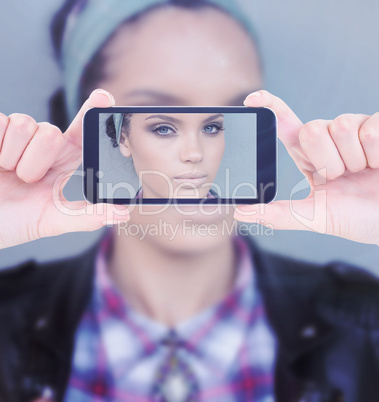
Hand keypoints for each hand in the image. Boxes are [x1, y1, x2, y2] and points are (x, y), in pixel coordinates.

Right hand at [0, 89, 129, 249]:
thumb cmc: (17, 221)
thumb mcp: (53, 222)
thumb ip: (87, 217)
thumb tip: (123, 213)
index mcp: (66, 161)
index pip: (84, 130)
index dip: (94, 110)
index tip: (103, 98)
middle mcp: (45, 144)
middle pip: (51, 131)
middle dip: (37, 162)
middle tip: (26, 181)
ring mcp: (18, 136)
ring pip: (25, 124)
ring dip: (13, 158)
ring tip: (7, 174)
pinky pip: (0, 123)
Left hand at [234, 90, 378, 245]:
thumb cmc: (357, 219)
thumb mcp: (314, 218)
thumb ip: (277, 215)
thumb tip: (240, 212)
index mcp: (310, 157)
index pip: (286, 126)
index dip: (270, 108)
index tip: (252, 100)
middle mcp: (331, 138)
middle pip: (311, 129)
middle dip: (327, 161)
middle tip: (344, 177)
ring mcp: (357, 130)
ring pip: (341, 127)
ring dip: (354, 160)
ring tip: (366, 172)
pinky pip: (370, 131)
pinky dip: (376, 156)